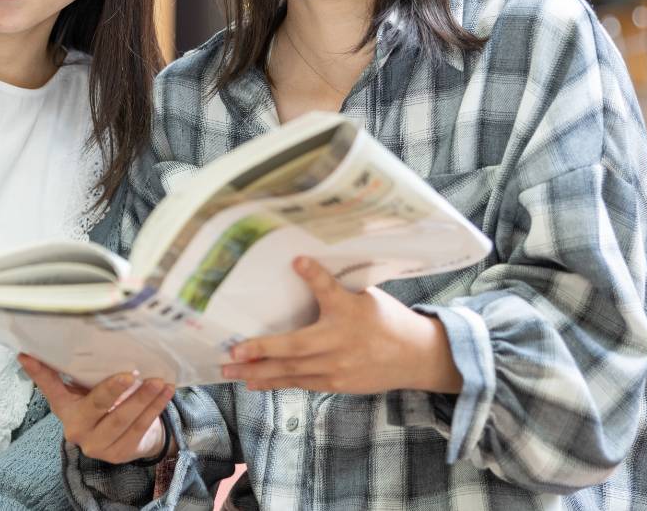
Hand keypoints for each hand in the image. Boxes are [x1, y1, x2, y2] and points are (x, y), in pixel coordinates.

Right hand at [18, 354, 173, 463]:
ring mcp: (98, 445)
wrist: (125, 438)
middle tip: (130, 374)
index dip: (39, 372)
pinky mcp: (121, 453)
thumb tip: (62, 341)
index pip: (50, 388)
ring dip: (143, 399)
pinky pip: (140, 428)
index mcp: (65, 409)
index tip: (27, 355)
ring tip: (158, 380)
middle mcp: (77, 430)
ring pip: (123, 420)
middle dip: (113, 390)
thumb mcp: (87, 389)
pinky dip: (154, 408)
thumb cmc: (104, 405)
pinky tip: (164, 392)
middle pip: (95, 407)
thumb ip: (78, 372)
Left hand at [221, 256, 460, 394]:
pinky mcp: (336, 385)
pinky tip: (254, 381)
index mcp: (351, 311)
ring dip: (259, 372)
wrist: (415, 357)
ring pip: (292, 372)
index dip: (314, 275)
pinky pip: (301, 383)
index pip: (331, 289)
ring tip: (230, 371)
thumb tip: (302, 266)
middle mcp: (342, 342)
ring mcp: (338, 368)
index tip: (297, 261)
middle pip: (296, 347)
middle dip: (261, 351)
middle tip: (233, 352)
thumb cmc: (387, 320)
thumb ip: (336, 290)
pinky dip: (276, 382)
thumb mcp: (367, 297)